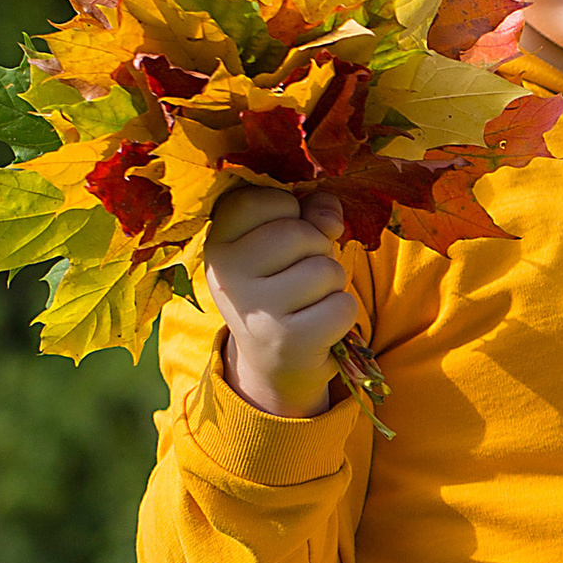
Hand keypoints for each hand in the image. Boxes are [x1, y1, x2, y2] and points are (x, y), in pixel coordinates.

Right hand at [203, 187, 355, 415]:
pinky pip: (343, 305)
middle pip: (298, 233)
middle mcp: (228, 276)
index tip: (284, 234)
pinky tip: (321, 324)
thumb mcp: (284, 244)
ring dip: (333, 282)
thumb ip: (308, 214)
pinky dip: (343, 312)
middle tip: (303, 274)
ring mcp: (256, 311)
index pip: (261, 200)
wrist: (274, 363)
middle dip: (317, 248)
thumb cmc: (283, 287)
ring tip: (311, 299)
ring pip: (325, 269)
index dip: (289, 209)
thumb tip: (330, 216)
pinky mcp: (289, 341)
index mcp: (219, 243)